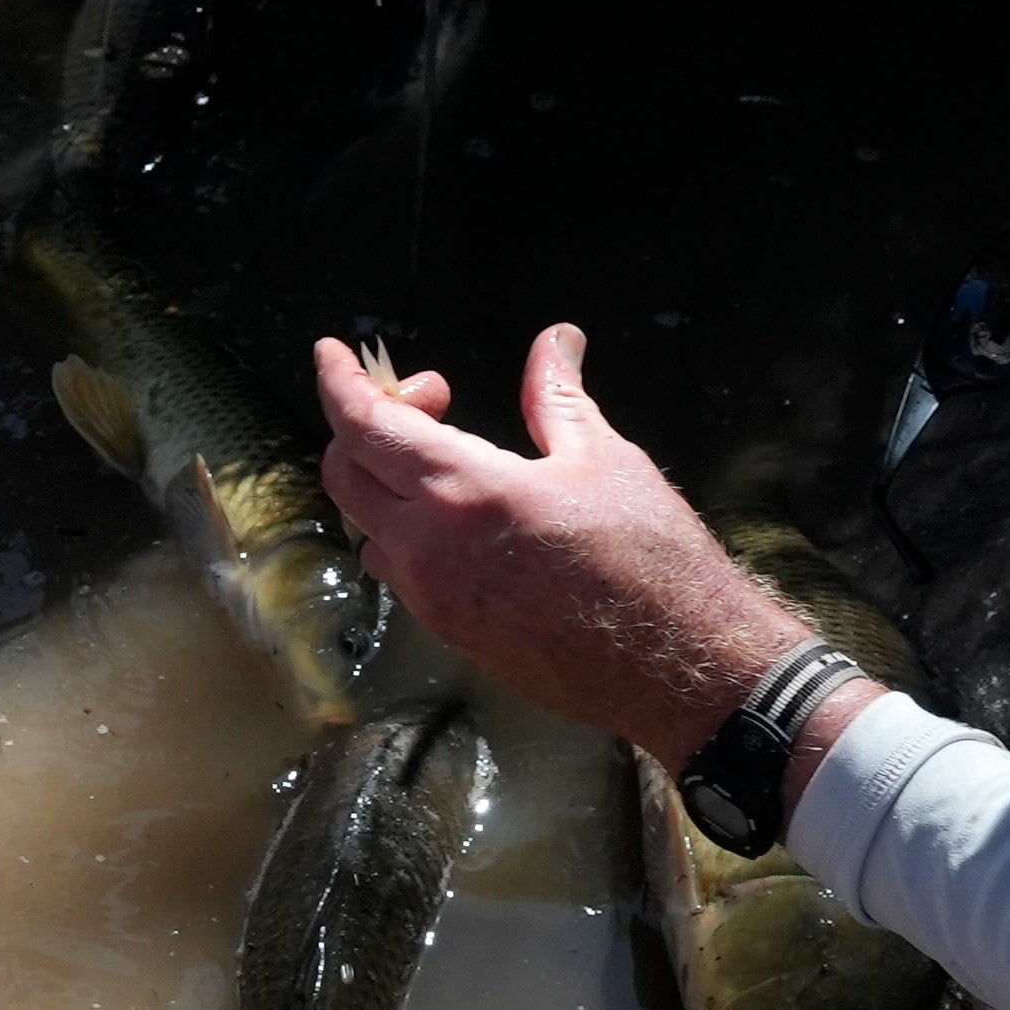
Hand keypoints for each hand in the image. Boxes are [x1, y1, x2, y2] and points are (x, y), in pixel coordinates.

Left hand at [311, 327, 825, 769]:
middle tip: (433, 400)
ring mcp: (434, 601)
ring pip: (368, 530)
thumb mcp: (605, 458)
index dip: (340, 382)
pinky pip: (402, 574)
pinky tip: (465, 520)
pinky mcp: (452, 636)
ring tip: (449, 460)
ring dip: (385, 485)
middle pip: (345, 476)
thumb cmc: (651, 561)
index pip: (363, 426)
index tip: (332, 353)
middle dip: (366, 425)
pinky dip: (409, 532)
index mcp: (460, 493)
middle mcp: (427, 551)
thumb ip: (558, 397)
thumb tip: (555, 342)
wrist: (677, 667)